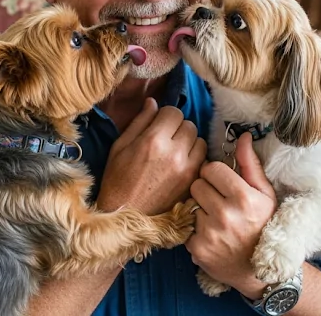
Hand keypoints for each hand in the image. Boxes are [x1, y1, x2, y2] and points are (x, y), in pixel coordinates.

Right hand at [97, 98, 206, 214]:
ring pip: (200, 141)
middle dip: (178, 128)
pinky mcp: (193, 183)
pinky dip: (195, 160)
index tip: (159, 125)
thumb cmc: (117, 181)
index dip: (165, 116)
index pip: (174, 112)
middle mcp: (174, 153)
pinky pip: (203, 161)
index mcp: (153, 141)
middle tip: (166, 140)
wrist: (125, 217)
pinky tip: (181, 167)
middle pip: (189, 125)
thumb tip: (153, 102)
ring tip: (175, 153)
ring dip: (190, 143)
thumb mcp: (120, 147)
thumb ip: (140, 122)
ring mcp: (187, 170)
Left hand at [186, 132, 277, 298]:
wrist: (258, 271)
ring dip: (198, 207)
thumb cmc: (263, 226)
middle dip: (205, 188)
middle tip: (216, 199)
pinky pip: (185, 224)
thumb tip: (242, 136)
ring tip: (213, 216)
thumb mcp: (264, 194)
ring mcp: (210, 233)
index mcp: (243, 197)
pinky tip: (208, 232)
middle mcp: (226, 215)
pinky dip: (193, 228)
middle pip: (197, 184)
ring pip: (189, 202)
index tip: (220, 181)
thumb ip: (250, 164)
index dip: (214, 173)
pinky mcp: (197, 248)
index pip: (211, 168)